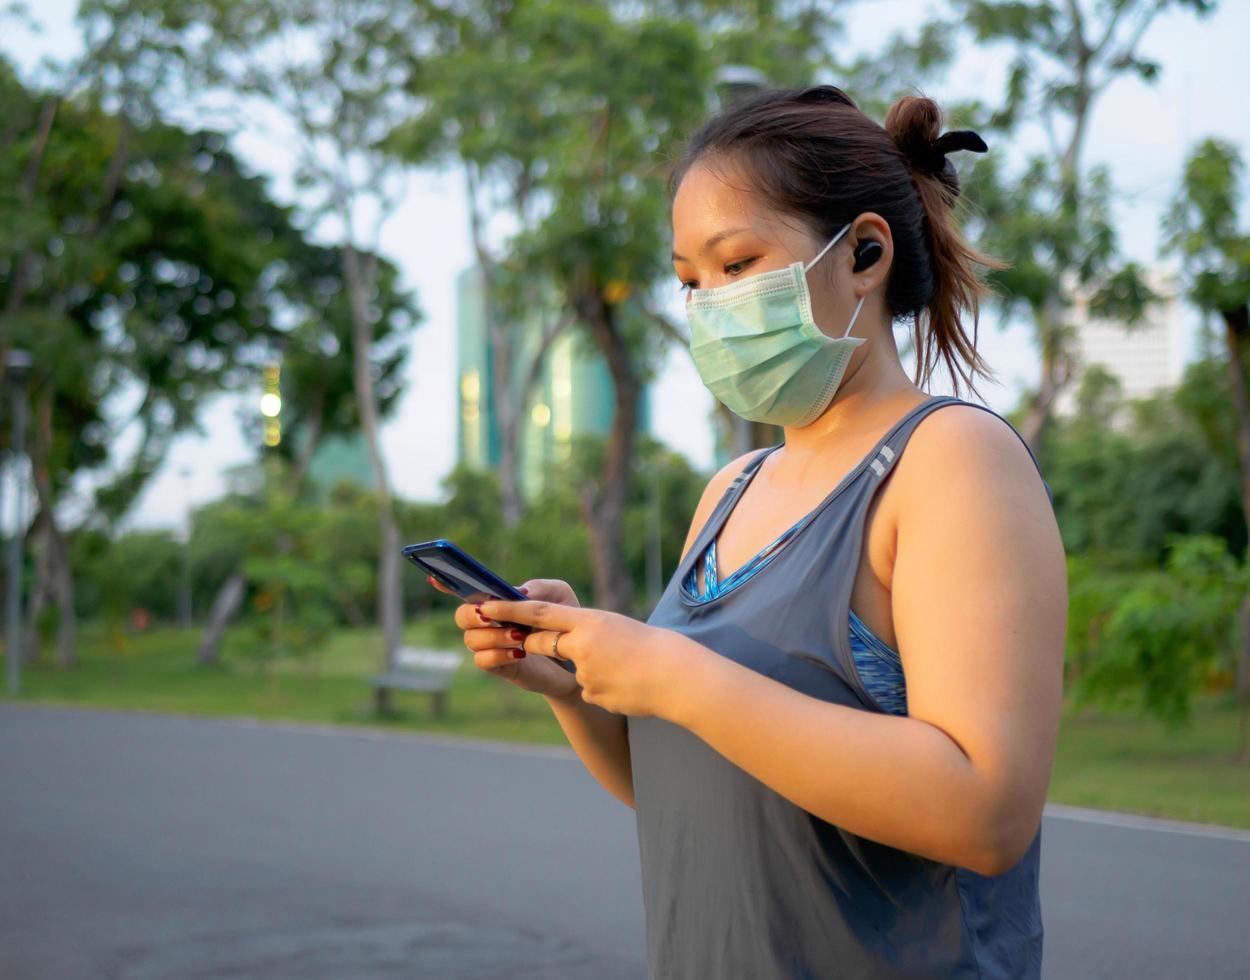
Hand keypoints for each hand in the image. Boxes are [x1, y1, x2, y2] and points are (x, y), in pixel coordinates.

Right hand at [432, 575, 581, 699]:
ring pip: (471, 639)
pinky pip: (482, 660)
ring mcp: (490, 645)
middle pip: (461, 615)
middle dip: (474, 614)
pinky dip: (498, 654)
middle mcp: (487, 622)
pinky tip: (520, 653)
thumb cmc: (563, 620)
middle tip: (494, 615)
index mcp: (497, 600)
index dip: (446, 584)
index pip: (465, 590)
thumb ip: (539, 588)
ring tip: (520, 635)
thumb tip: (517, 592)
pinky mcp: (499, 666)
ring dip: (494, 635)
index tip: (433, 577)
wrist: (577, 656)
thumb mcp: (559, 595)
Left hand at [477, 597, 697, 717]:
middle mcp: (582, 644)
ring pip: (573, 670)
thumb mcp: (617, 628)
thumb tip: (568, 644)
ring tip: (624, 670)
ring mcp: (584, 671)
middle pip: (544, 643)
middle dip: (541, 645)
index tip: (487, 605)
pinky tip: (626, 687)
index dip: (511, 609)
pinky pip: (589, 690)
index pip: (541, 612)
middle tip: (555, 644)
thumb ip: (588, 632)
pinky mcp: (590, 694)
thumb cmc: (653, 648)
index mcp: (589, 620)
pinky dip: (605, 688)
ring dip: (594, 671)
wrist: (676, 677)